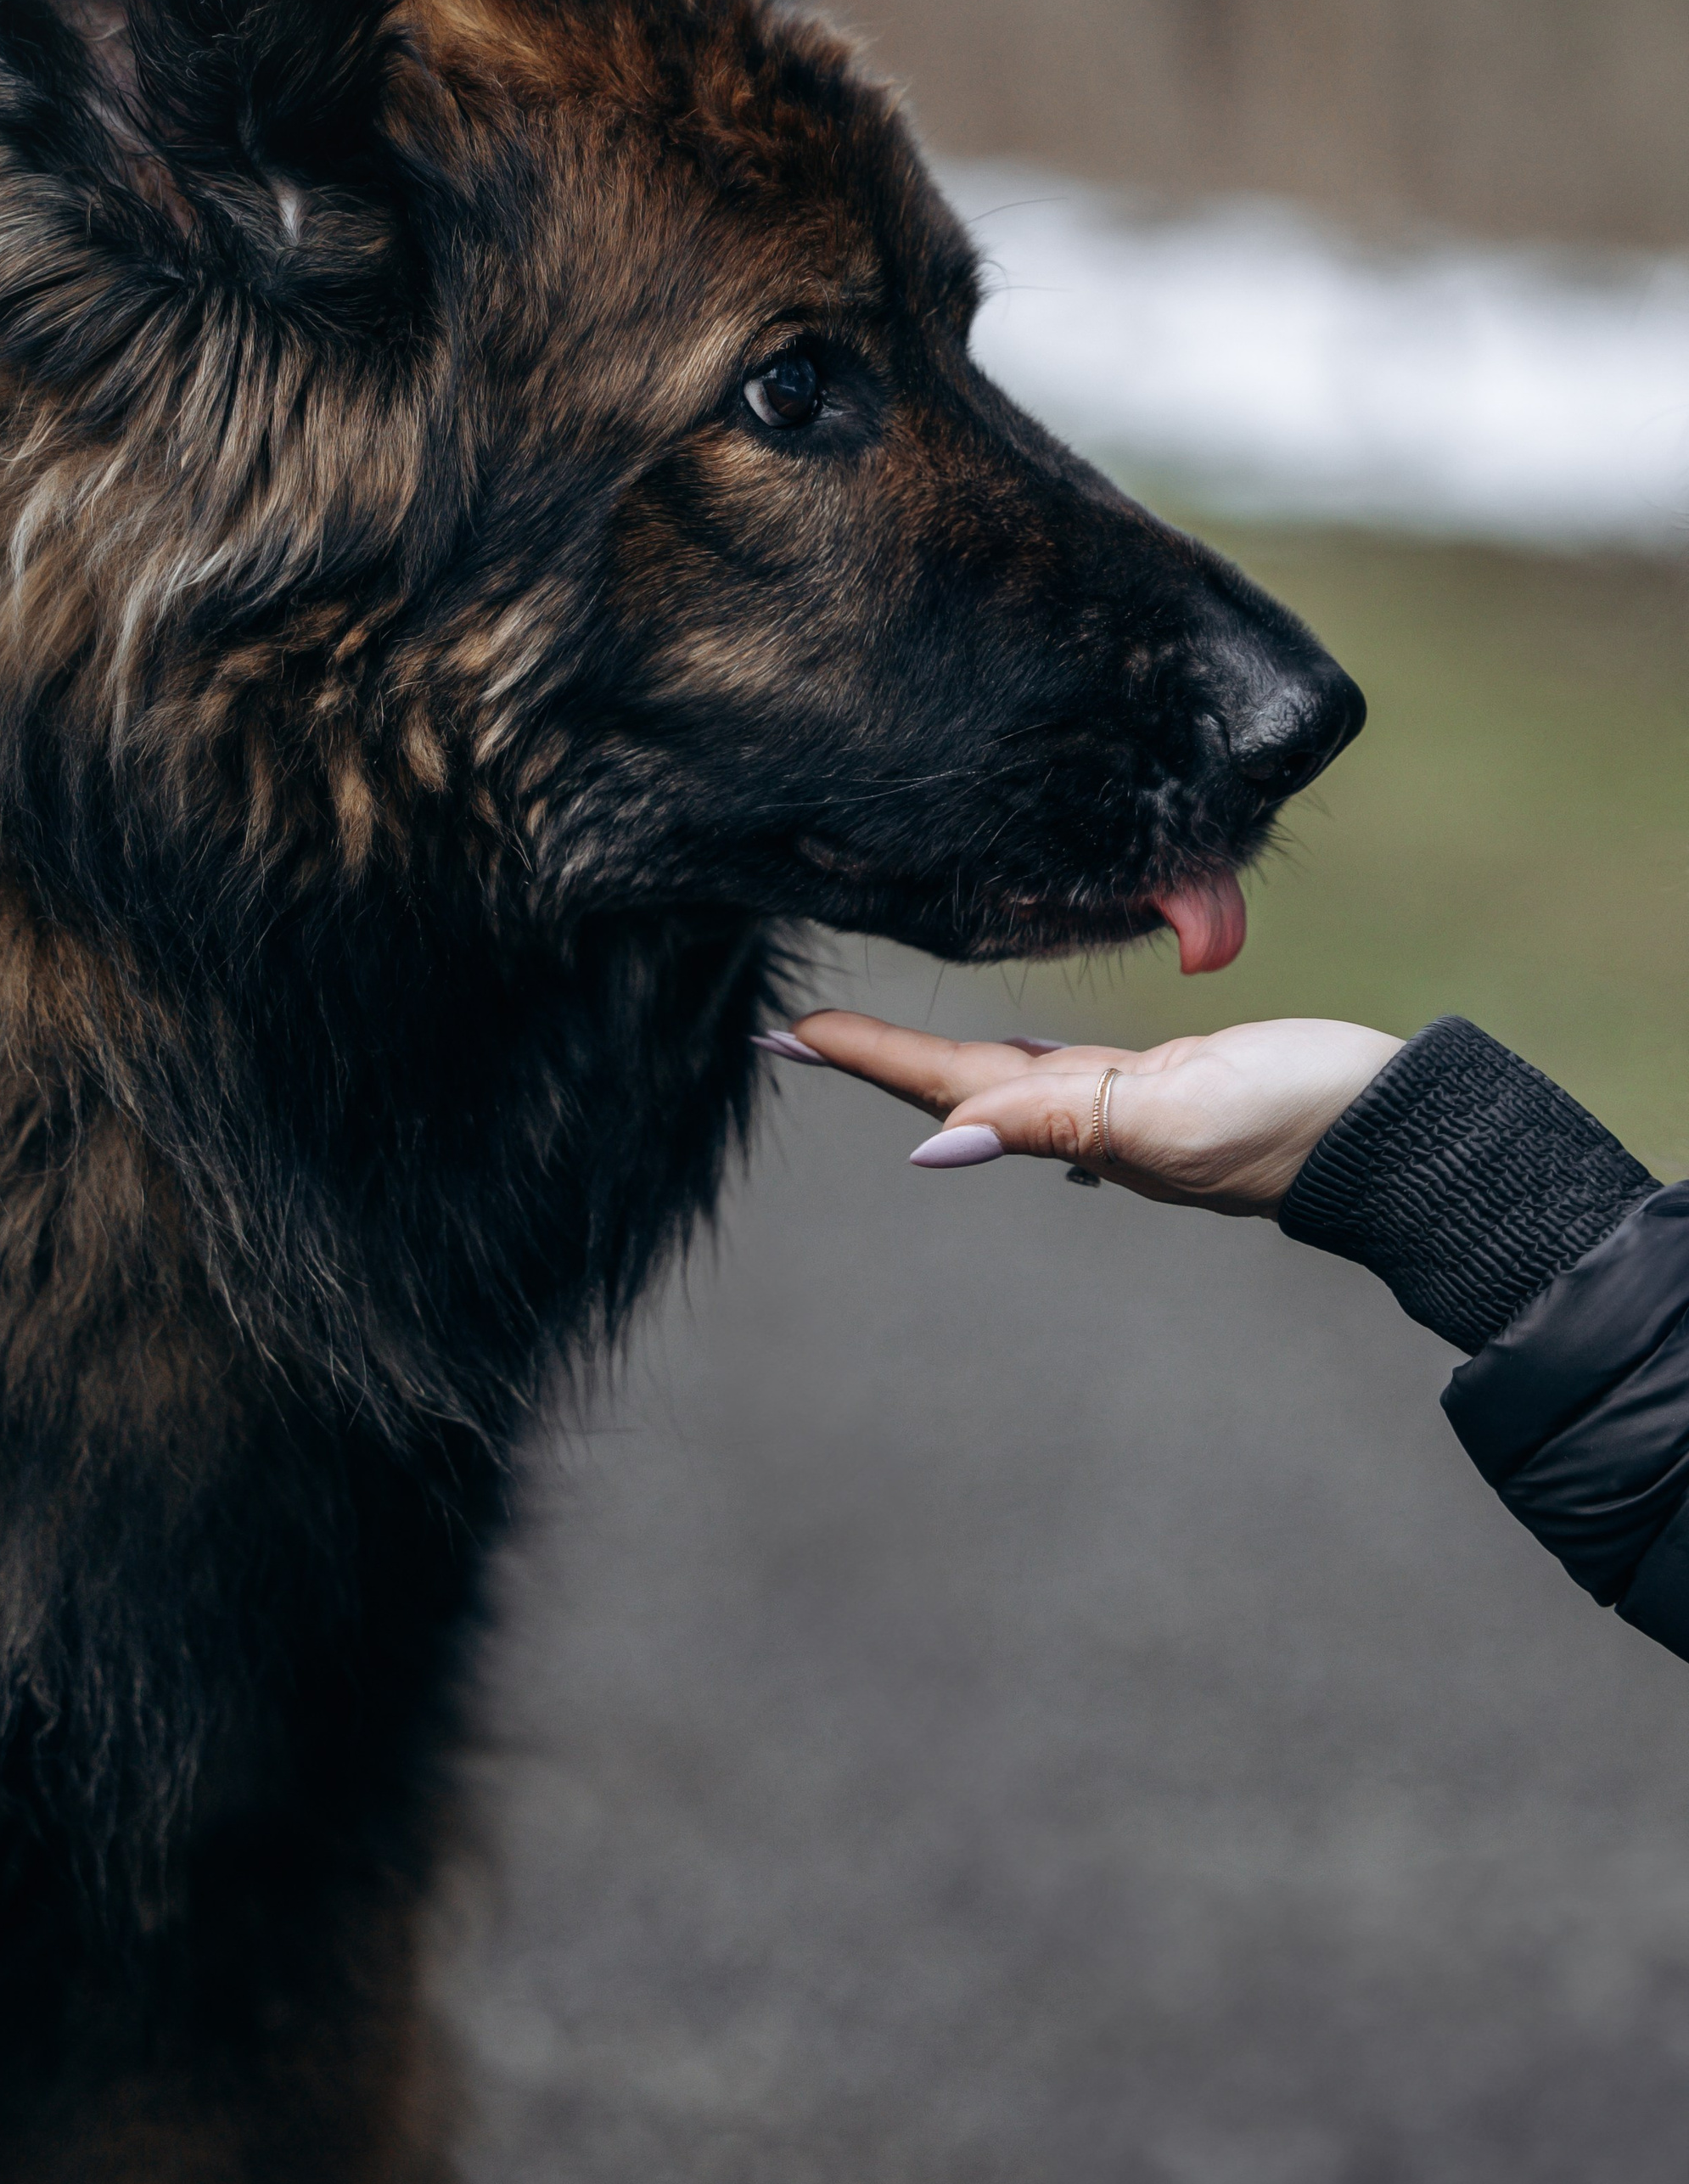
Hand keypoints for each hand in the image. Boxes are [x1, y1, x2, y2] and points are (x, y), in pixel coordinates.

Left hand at [768, 1013, 1403, 1214]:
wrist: (1398, 1135)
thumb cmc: (1296, 1119)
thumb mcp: (1173, 1114)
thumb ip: (1057, 1121)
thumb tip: (934, 1149)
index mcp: (1075, 1119)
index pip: (943, 1086)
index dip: (864, 1058)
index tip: (785, 1035)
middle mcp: (1086, 1117)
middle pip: (955, 1083)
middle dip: (874, 1060)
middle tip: (796, 1034)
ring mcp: (1126, 1103)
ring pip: (1004, 1079)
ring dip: (931, 1063)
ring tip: (867, 1046)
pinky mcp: (1169, 1082)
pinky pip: (1066, 1072)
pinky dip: (1016, 1063)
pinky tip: (1006, 1063)